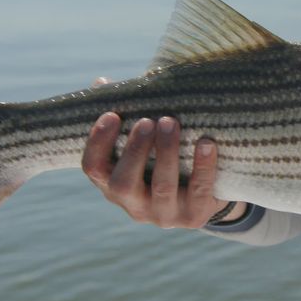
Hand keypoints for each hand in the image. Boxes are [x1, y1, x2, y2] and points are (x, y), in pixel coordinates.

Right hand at [81, 112, 245, 227]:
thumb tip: (102, 82)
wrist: (204, 196)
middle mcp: (133, 206)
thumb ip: (125, 117)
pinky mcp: (194, 217)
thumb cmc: (164, 160)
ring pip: (162, 188)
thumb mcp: (144, 144)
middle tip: (147, 121)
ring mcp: (164, 215)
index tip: (112, 115)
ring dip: (166, 153)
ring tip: (171, 122)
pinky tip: (207, 143)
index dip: (98, 142)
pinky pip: (199, 191)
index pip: (93, 168)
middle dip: (135, 150)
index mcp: (112, 185)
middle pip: (123, 184)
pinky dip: (203, 166)